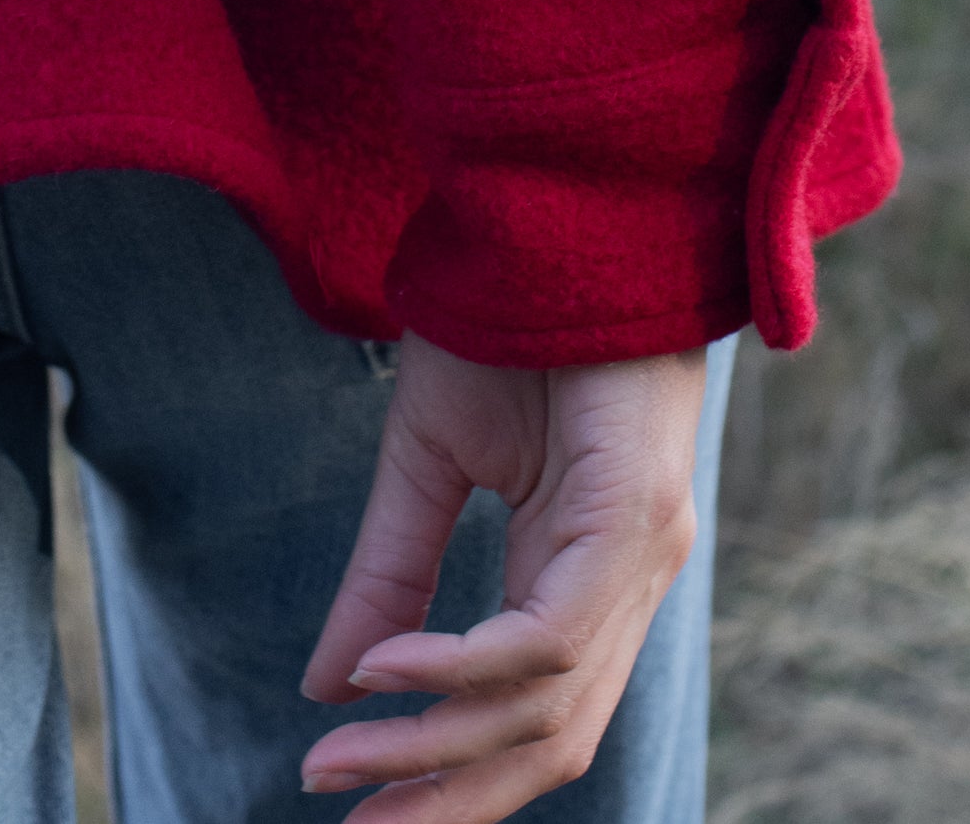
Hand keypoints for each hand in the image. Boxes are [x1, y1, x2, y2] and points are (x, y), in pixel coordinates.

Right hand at [300, 339, 709, 815]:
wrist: (560, 207)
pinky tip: (384, 671)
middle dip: (445, 801)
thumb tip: (330, 686)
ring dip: (437, 748)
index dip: (453, 784)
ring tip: (342, 763)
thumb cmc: (506, 322)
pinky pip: (547, 634)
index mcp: (591, 578)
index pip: (535, 724)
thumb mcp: (428, 460)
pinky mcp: (632, 519)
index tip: (359, 816)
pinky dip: (461, 666)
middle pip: (548, 746)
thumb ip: (390, 572)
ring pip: (547, 706)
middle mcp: (629, 585)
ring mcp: (640, 556)